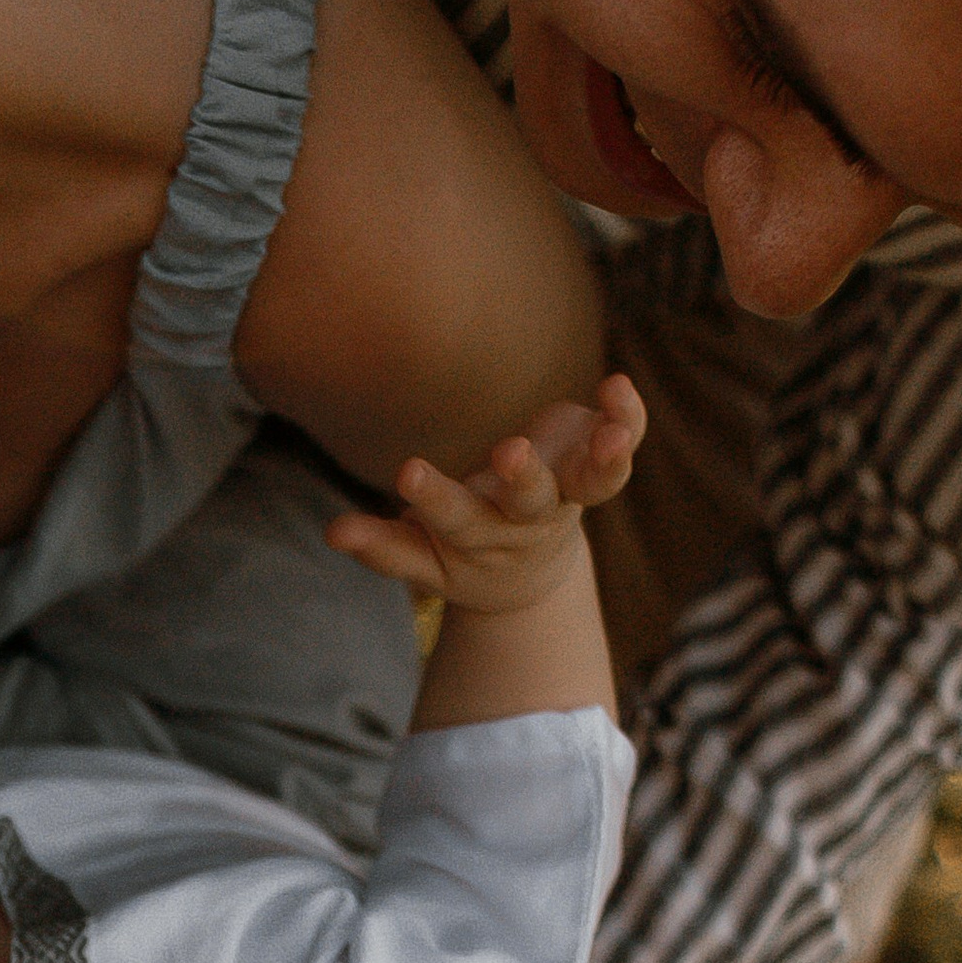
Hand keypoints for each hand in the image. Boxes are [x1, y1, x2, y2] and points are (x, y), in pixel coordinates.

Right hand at [329, 373, 643, 613]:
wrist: (532, 576)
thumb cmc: (463, 554)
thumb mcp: (422, 559)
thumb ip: (382, 547)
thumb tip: (333, 535)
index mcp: (480, 537)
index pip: (455, 520)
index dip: (434, 499)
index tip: (409, 473)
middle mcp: (529, 518)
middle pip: (529, 502)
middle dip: (521, 479)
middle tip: (510, 453)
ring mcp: (567, 491)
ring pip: (593, 483)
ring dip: (604, 461)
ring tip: (611, 436)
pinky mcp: (593, 465)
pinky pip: (623, 443)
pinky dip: (628, 418)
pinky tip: (618, 385)